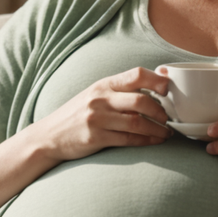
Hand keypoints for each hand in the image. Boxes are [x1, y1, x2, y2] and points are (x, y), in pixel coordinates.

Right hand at [26, 67, 171, 162]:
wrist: (49, 136)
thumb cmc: (77, 114)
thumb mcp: (95, 94)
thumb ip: (120, 89)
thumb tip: (156, 82)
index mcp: (103, 84)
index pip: (136, 74)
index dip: (157, 80)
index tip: (168, 90)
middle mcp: (100, 99)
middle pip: (141, 101)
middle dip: (161, 111)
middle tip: (168, 118)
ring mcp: (97, 119)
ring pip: (138, 123)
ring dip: (158, 129)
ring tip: (166, 133)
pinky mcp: (96, 138)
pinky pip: (129, 140)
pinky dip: (146, 141)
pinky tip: (154, 141)